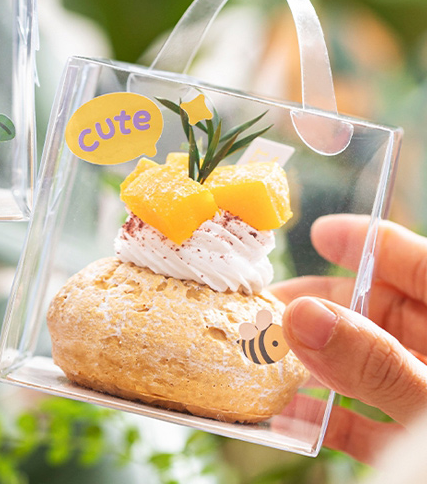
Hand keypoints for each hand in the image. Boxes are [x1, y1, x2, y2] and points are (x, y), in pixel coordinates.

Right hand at [274, 214, 426, 463]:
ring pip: (370, 366)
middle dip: (324, 307)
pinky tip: (290, 416)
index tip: (320, 235)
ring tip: (268, 358)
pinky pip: (367, 420)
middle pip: (384, 312)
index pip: (420, 264)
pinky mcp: (414, 446)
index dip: (369, 243)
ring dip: (317, 363)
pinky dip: (329, 417)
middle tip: (271, 308)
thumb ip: (378, 365)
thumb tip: (304, 315)